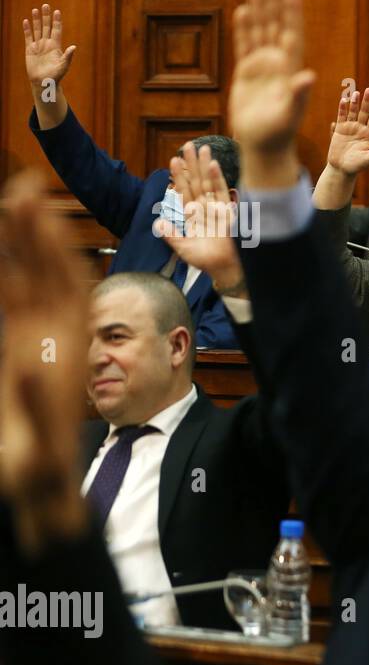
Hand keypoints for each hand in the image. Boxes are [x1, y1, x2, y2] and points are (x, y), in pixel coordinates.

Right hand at [0, 171, 92, 551]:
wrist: (44, 480)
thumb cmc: (35, 459)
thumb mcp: (33, 434)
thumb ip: (23, 396)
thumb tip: (22, 366)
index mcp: (58, 345)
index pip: (56, 279)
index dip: (46, 241)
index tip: (37, 202)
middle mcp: (55, 336)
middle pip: (48, 270)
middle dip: (36, 229)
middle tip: (27, 184)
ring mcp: (43, 339)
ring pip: (39, 280)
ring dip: (30, 242)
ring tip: (20, 200)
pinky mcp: (30, 347)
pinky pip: (28, 301)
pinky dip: (20, 274)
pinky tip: (14, 254)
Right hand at [23, 4, 75, 85]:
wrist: (43, 82)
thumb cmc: (56, 76)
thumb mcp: (63, 66)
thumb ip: (68, 56)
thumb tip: (74, 47)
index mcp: (56, 46)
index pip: (56, 30)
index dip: (57, 21)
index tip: (57, 11)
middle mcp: (47, 44)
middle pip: (47, 27)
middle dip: (46, 16)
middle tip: (46, 5)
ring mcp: (38, 46)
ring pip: (37, 30)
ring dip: (37, 20)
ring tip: (35, 10)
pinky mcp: (30, 49)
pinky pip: (28, 37)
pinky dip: (27, 29)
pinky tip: (26, 21)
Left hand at [158, 143, 243, 293]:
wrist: (224, 269)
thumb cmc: (205, 261)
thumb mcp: (183, 248)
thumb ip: (171, 235)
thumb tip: (158, 222)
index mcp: (190, 215)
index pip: (183, 191)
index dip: (178, 176)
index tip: (173, 161)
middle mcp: (203, 208)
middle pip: (196, 181)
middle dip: (192, 164)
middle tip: (189, 146)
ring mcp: (216, 208)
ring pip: (209, 183)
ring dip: (205, 166)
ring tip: (202, 148)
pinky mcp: (228, 212)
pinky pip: (222, 192)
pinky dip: (218, 179)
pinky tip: (213, 166)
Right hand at [229, 0, 314, 184]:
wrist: (262, 145)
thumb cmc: (279, 134)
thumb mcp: (291, 115)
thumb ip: (299, 95)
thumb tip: (309, 76)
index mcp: (290, 70)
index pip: (292, 36)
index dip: (292, 14)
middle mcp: (278, 65)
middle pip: (276, 27)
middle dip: (275, 4)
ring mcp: (262, 68)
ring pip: (260, 32)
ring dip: (259, 10)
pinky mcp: (246, 74)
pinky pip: (245, 46)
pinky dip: (244, 29)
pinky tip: (243, 11)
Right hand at [327, 84, 368, 175]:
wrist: (341, 169)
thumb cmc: (357, 166)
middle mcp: (360, 129)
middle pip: (364, 112)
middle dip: (366, 101)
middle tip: (368, 90)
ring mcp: (350, 128)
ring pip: (353, 112)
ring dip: (354, 103)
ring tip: (356, 93)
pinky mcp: (340, 130)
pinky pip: (341, 117)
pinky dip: (342, 109)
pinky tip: (343, 101)